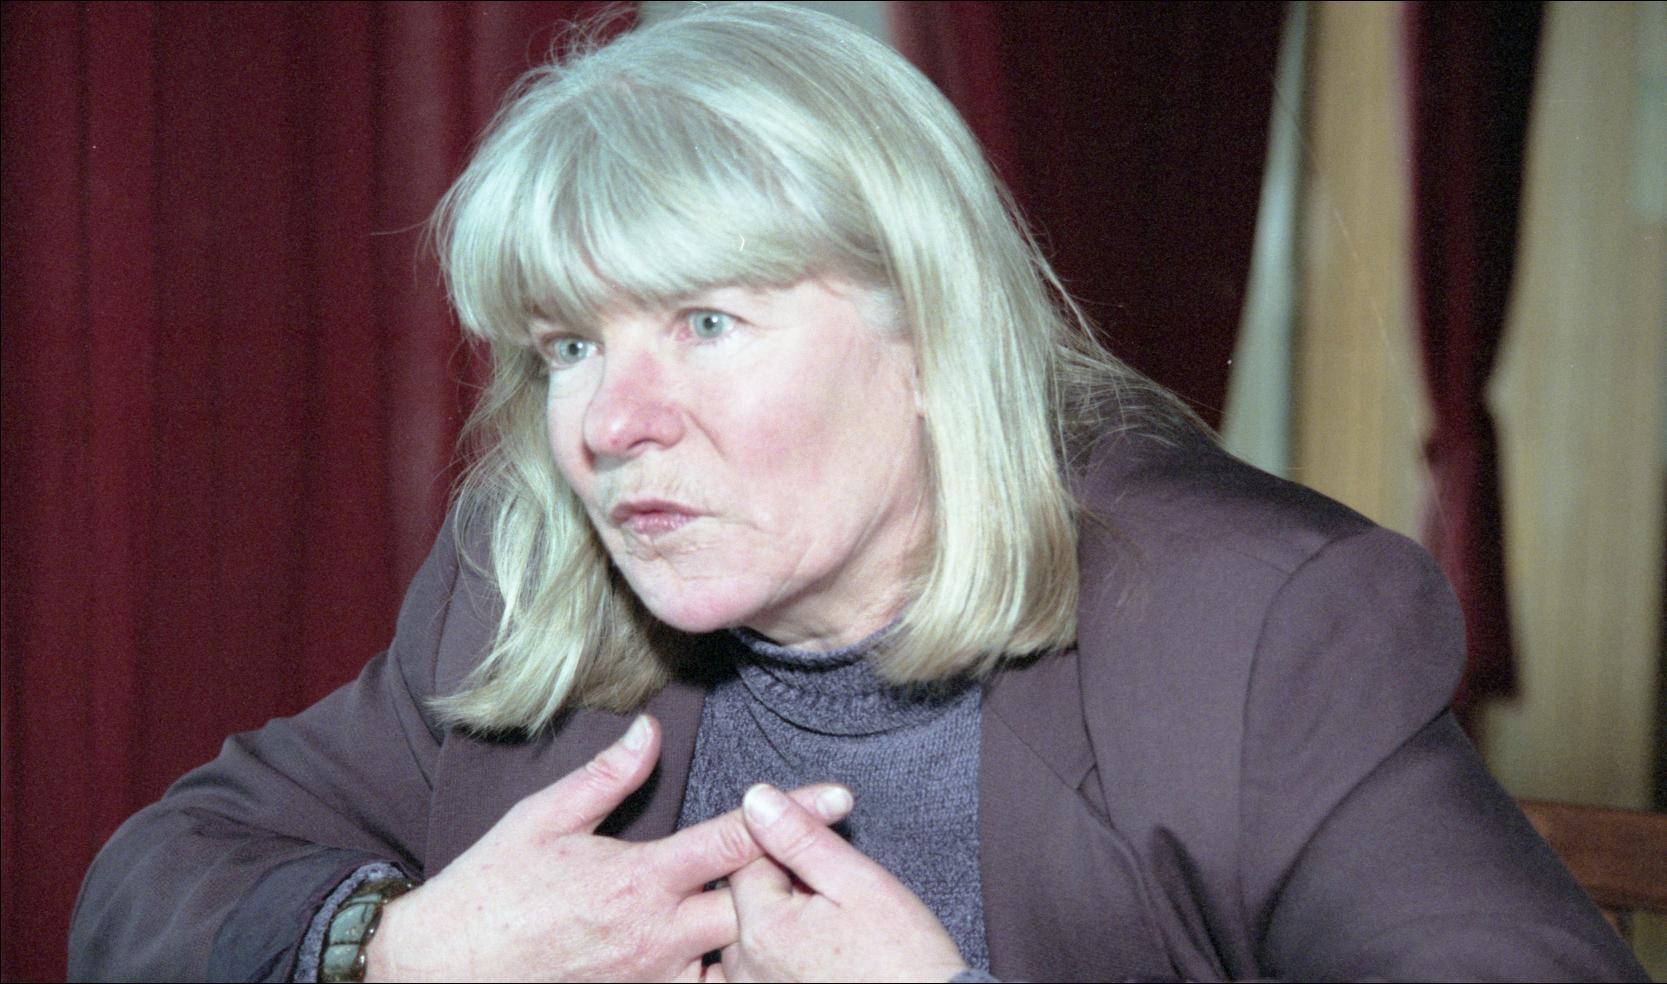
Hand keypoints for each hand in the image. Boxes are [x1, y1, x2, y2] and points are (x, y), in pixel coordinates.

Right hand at [365, 716, 853, 981]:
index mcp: (640, 876)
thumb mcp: (543, 818)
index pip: (735, 841)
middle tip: (798, 864)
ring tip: (770, 914)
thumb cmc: (493, 889)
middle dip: (781, 884)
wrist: (446, 970)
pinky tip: (716, 952)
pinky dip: (714, 971)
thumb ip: (607, 776)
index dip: (792, 813)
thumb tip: (650, 731)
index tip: (840, 797)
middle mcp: (657, 934)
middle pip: (754, 908)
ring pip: (733, 959)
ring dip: (750, 935)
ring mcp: (651, 978)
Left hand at [714, 783, 968, 982]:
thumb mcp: (860, 882)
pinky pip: (767, 967)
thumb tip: (758, 799)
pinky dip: (791, 953)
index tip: (827, 856)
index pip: (748, 859)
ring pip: (758, 934)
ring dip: (789, 920)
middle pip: (749, 899)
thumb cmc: (905, 960)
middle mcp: (748, 969)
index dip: (789, 846)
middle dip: (788, 885)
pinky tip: (828, 955)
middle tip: (841, 899)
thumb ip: (802, 838)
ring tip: (839, 931)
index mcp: (763, 929)